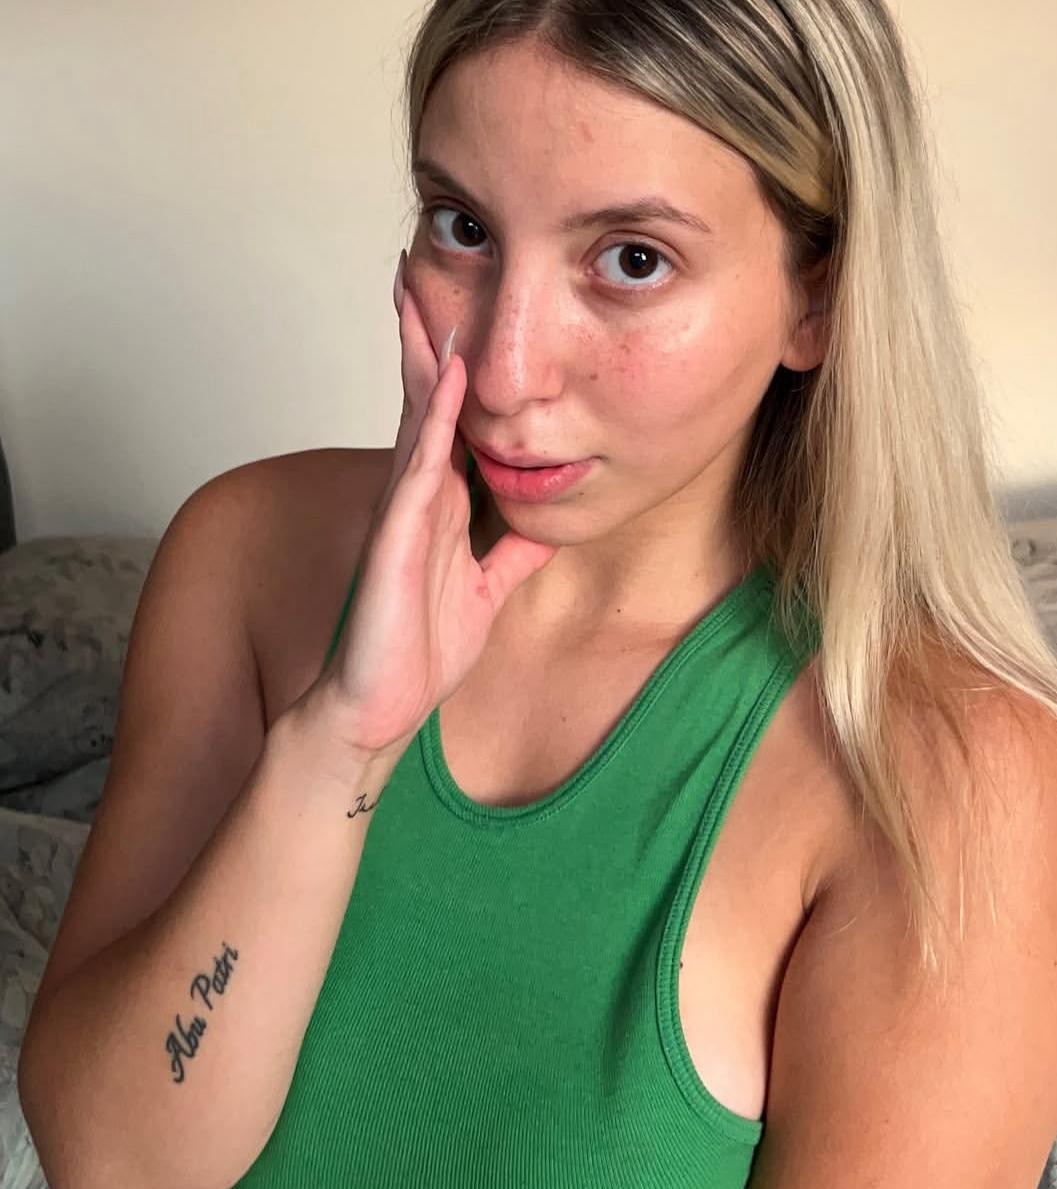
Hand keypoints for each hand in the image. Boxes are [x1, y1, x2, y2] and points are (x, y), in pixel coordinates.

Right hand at [311, 256, 558, 758]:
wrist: (377, 707)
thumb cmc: (417, 652)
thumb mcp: (485, 591)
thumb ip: (512, 552)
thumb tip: (546, 519)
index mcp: (440, 507)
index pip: (449, 422)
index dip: (457, 368)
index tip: (464, 312)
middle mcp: (418, 498)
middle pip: (425, 401)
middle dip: (425, 337)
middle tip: (420, 267)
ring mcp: (403, 512)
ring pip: (417, 418)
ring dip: (425, 355)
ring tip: (422, 290)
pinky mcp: (396, 537)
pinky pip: (421, 467)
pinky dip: (437, 420)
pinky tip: (453, 376)